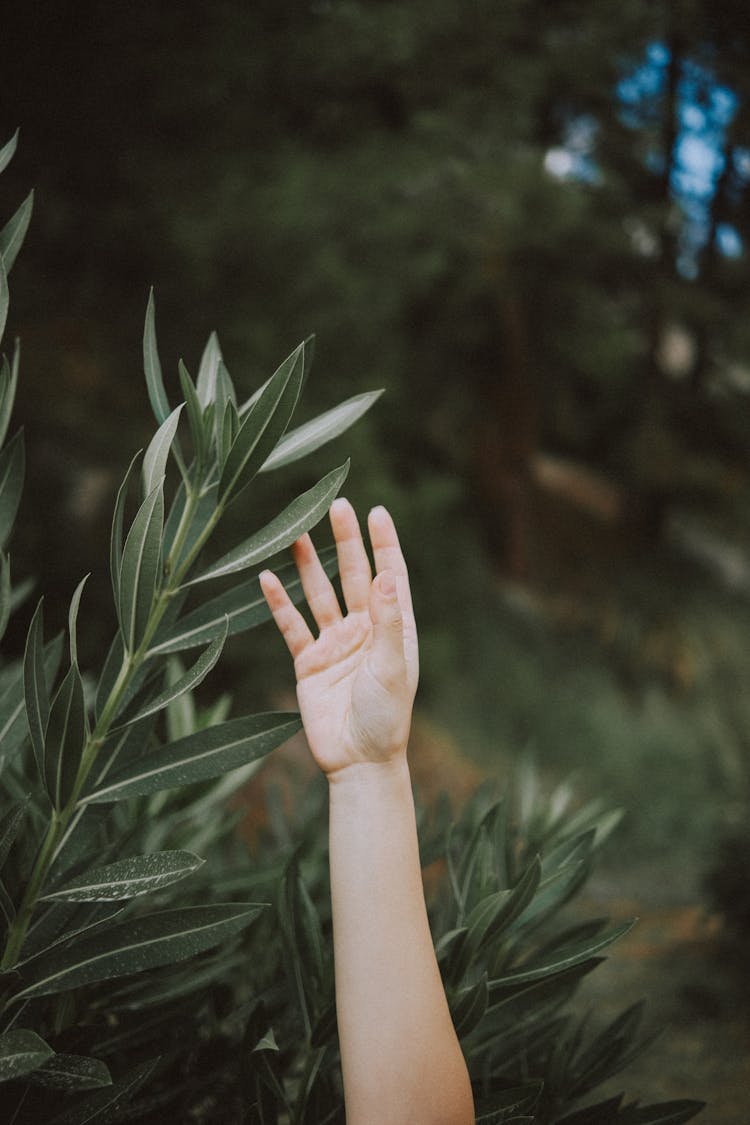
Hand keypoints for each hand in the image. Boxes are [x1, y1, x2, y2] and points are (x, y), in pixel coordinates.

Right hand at [260, 499, 417, 776]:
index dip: (383, 543)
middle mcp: (364, 629)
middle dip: (344, 541)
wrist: (357, 761)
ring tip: (296, 532)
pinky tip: (267, 577)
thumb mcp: (393, 666)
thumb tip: (387, 574)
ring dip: (308, 565)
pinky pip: (291, 625)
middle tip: (335, 505)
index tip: (376, 511)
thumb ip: (389, 620)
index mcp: (394, 628)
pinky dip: (279, 603)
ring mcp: (334, 644)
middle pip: (352, 575)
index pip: (389, 575)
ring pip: (319, 594)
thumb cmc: (386, 717)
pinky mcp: (308, 662)